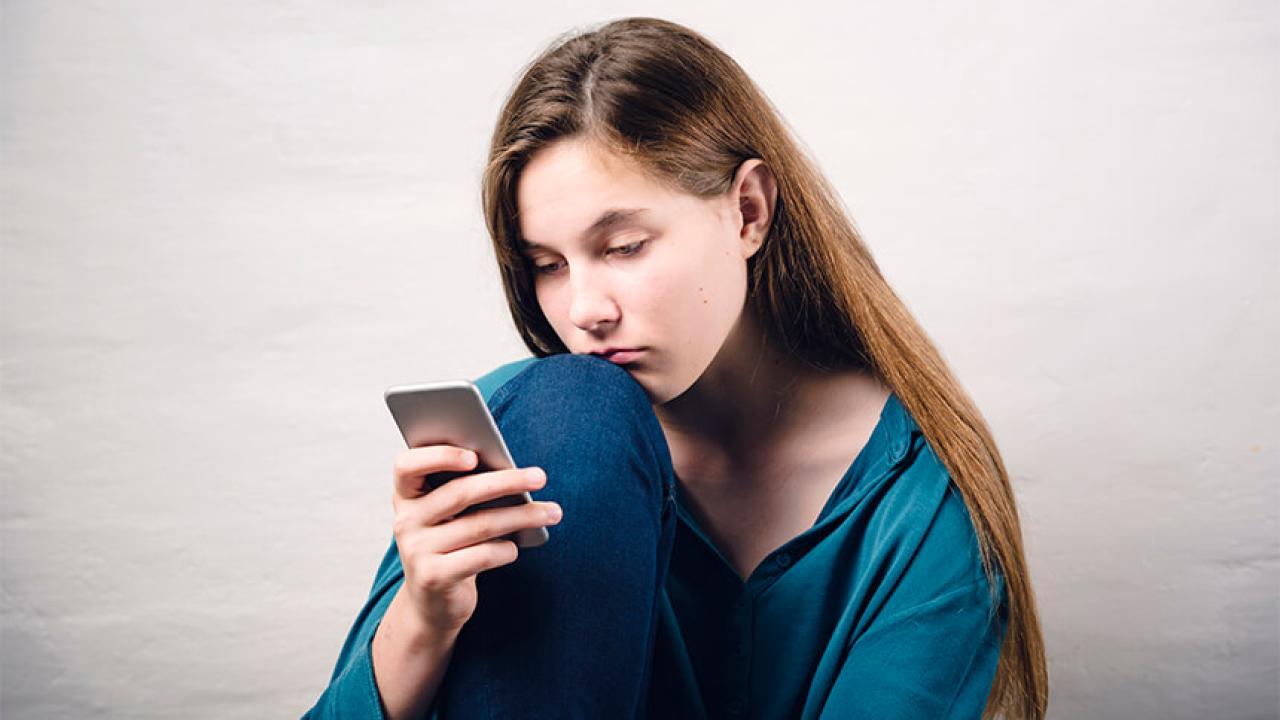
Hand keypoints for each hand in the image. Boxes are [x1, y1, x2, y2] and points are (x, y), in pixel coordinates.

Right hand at [389, 445, 561, 635]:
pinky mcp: (434, 577)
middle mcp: (405, 521)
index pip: (407, 465)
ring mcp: (417, 550)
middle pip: (460, 492)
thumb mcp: (449, 517)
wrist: (432, 602)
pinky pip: (482, 556)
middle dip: (507, 482)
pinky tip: (515, 548)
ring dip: (522, 516)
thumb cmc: (449, 545)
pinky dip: (506, 550)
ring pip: (480, 524)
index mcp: (407, 496)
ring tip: (551, 512)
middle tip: (540, 477)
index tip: (474, 456)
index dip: (439, 456)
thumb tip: (514, 474)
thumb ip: (465, 490)